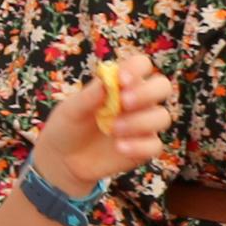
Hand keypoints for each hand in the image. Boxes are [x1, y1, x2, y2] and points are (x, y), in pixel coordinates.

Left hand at [28, 51, 176, 201]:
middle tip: (124, 102)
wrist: (63, 160)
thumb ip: (87, 96)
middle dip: (147, 92)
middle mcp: (138, 101)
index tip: (121, 80)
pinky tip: (119, 147)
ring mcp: (144, 125)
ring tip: (114, 130)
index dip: (137, 68)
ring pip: (162, 117)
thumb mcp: (70, 110)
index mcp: (122, 84)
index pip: (142, 65)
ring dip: (140, 121)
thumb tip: (105, 82)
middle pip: (162, 86)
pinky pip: (154, 145)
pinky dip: (139, 146)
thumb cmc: (68, 127)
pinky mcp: (144, 148)